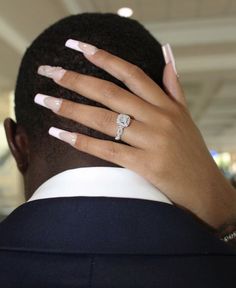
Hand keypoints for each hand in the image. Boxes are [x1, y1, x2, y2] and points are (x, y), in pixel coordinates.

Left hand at [36, 40, 235, 228]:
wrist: (205, 189)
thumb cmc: (192, 153)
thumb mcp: (186, 116)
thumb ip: (174, 87)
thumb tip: (167, 57)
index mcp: (166, 105)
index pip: (132, 74)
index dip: (105, 59)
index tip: (80, 47)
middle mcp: (159, 118)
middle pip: (111, 93)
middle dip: (77, 80)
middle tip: (49, 71)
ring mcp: (152, 141)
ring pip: (105, 119)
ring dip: (72, 109)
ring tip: (46, 101)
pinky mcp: (146, 165)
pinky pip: (109, 150)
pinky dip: (83, 141)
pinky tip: (61, 134)